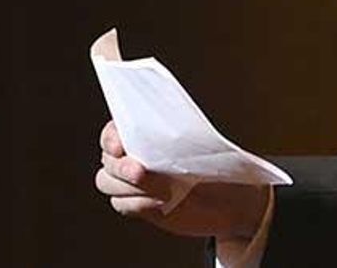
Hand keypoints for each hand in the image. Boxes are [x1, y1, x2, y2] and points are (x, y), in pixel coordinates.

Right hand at [95, 120, 269, 239]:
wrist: (228, 197)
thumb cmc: (216, 163)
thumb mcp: (201, 145)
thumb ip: (177, 137)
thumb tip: (164, 131)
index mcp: (144, 134)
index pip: (113, 132)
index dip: (111, 137)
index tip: (120, 145)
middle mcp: (132, 155)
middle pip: (108, 160)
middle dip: (121, 166)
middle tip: (140, 171)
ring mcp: (131, 182)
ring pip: (107, 182)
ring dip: (129, 186)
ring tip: (162, 189)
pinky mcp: (136, 204)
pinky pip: (122, 204)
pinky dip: (138, 203)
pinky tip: (161, 201)